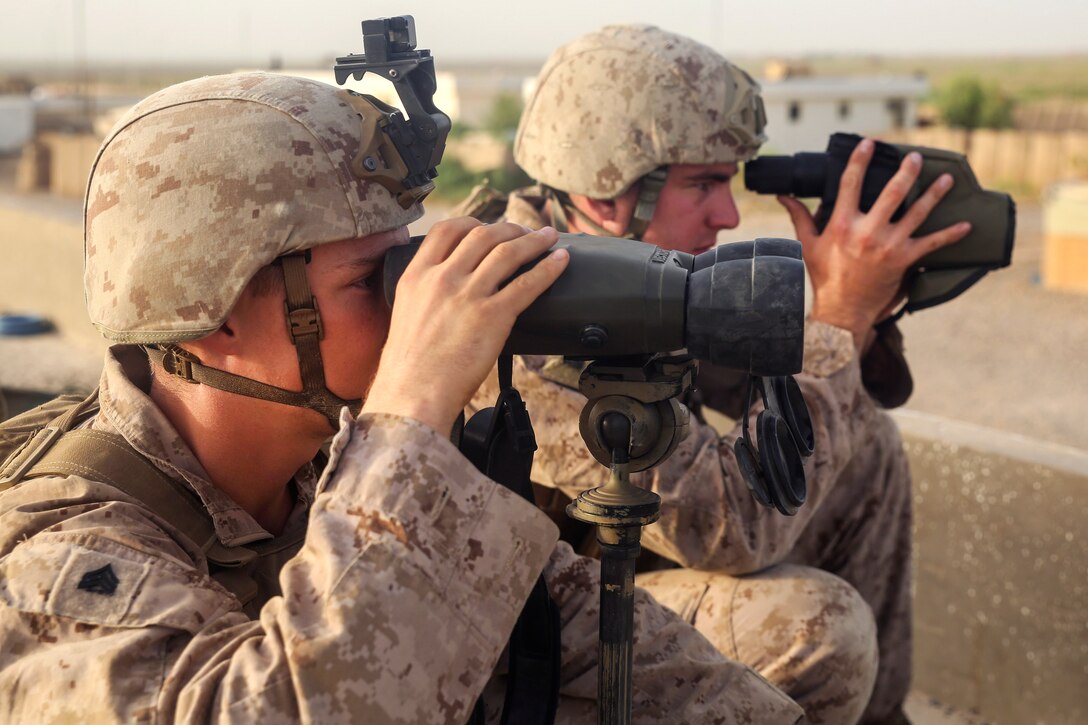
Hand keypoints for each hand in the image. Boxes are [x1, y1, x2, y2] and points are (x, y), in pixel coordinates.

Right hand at [362, 218, 567, 433]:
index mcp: (417, 276)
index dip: (473, 223)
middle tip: (526, 232)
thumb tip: (446, 294)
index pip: (447, 230)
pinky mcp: (493, 316)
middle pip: (483, 235)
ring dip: (534, 240)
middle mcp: (442, 279)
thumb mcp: (406, 315)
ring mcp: (468, 295)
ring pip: (508, 252)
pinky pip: (527, 284)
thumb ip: (426, 296)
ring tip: (549, 238)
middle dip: (510, 229)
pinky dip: (548, 268)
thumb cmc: (409, 369)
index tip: (488, 227)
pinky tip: (560, 261)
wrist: (412, 396)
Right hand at [777, 138, 971, 350]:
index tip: (869, 143)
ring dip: (934, 194)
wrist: (842, 310)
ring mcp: (888, 245)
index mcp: (842, 224)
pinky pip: (932, 244)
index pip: (850, 183)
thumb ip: (799, 217)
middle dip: (906, 171)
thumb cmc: (825, 277)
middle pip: (892, 192)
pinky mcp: (904, 260)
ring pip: (917, 212)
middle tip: (915, 157)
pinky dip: (950, 235)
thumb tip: (784, 196)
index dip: (860, 159)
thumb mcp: (808, 245)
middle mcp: (867, 231)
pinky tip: (966, 226)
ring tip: (946, 180)